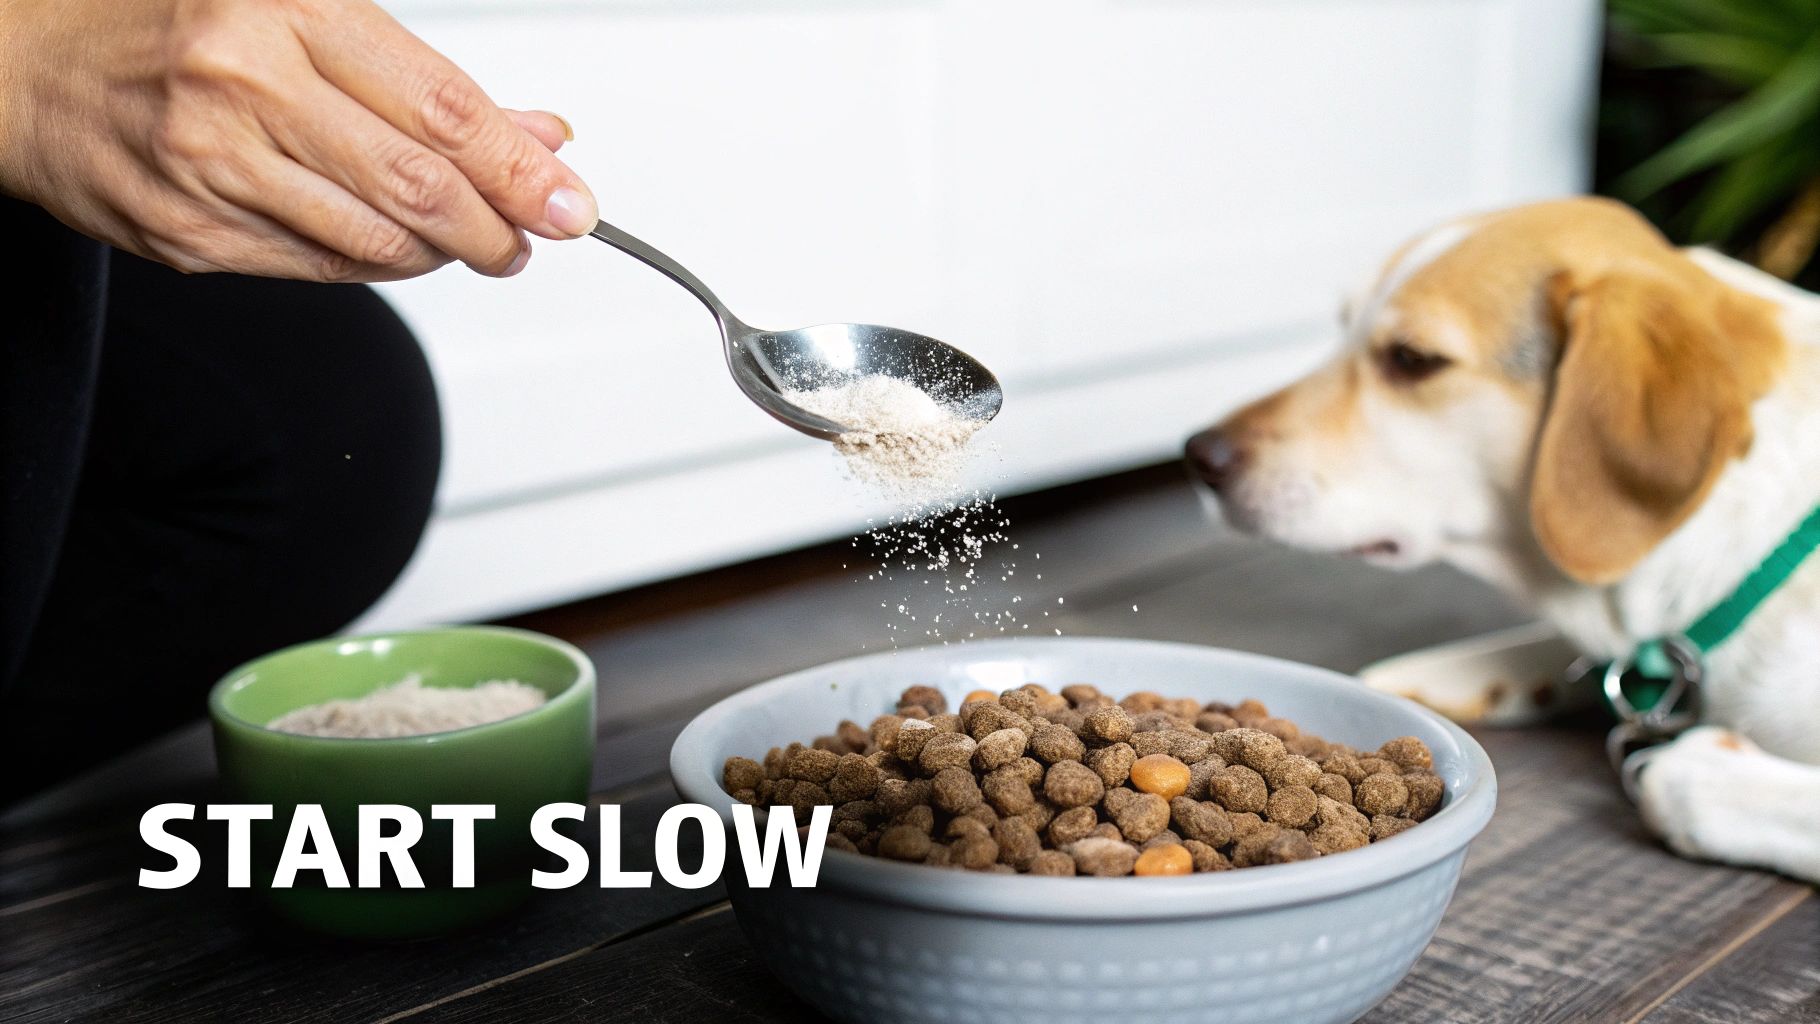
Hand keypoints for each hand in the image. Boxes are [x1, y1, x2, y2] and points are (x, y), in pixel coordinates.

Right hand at [0, 0, 597, 280]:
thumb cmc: (171, 26)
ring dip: (443, 253)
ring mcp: (209, 163)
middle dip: (497, 227)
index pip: (441, 106)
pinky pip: (319, 270)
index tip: (570, 201)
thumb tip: (538, 133)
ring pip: (376, 240)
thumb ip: (424, 78)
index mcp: (283, 7)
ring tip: (469, 242)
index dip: (520, 166)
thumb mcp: (302, 12)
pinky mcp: (186, 232)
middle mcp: (243, 82)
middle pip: (419, 184)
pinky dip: (375, 265)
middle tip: (526, 238)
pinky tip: (392, 246)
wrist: (21, 67)